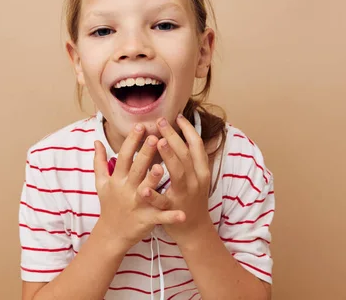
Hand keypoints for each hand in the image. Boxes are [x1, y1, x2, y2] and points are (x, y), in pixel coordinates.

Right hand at [92, 124, 185, 253]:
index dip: (131, 141)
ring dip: (153, 180)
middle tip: (155, 138)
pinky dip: (171, 216)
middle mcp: (127, 190)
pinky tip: (182, 213)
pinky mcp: (147, 219)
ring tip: (161, 168)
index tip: (140, 126)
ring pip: (147, 191)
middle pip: (136, 169)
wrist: (112, 234)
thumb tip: (96, 141)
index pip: (124, 156)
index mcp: (117, 179)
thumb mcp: (101, 183)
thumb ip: (99, 161)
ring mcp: (137, 205)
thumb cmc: (110, 204)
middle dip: (144, 154)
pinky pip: (161, 217)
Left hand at [141, 115, 214, 242]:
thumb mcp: (197, 177)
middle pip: (186, 154)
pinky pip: (162, 201)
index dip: (188, 130)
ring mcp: (184, 195)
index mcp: (201, 171)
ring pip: (179, 173)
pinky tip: (143, 186)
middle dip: (174, 137)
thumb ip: (190, 158)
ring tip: (158, 142)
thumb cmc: (192, 198)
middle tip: (160, 122)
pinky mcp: (172, 210)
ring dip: (169, 157)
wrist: (194, 229)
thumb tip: (183, 134)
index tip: (177, 117)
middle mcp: (195, 181)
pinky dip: (154, 194)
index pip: (197, 145)